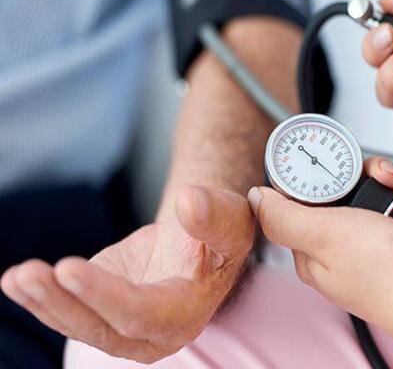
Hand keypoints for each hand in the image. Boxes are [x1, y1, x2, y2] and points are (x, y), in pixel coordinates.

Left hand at [0, 186, 252, 363]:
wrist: (200, 242)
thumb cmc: (218, 233)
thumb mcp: (231, 221)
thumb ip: (214, 216)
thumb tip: (189, 201)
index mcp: (186, 313)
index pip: (141, 313)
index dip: (105, 295)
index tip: (69, 267)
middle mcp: (153, 333)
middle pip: (102, 327)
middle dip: (63, 303)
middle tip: (29, 273)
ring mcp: (123, 326)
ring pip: (79, 324)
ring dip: (44, 302)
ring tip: (18, 276)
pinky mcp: (101, 311)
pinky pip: (68, 312)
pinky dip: (40, 299)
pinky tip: (15, 281)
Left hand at [248, 157, 392, 367]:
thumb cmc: (390, 277)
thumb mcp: (326, 235)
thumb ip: (283, 215)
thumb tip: (257, 197)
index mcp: (312, 247)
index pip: (310, 192)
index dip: (332, 173)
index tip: (353, 170)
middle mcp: (341, 247)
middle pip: (354, 187)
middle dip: (380, 184)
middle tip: (390, 190)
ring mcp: (374, 247)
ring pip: (387, 194)